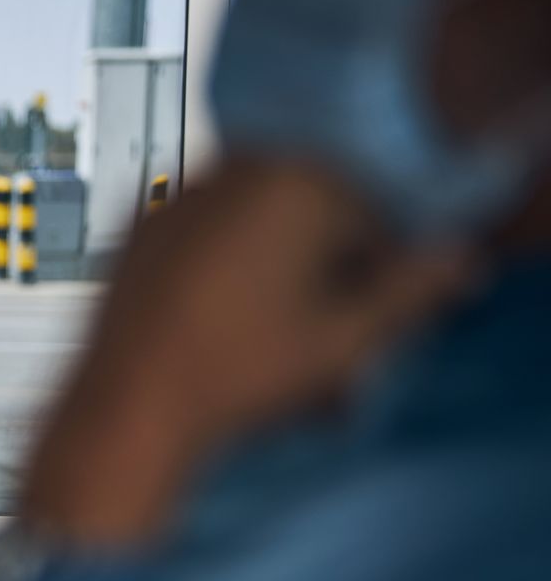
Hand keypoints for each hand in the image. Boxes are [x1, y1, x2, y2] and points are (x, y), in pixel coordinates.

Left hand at [21, 159, 478, 548]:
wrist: (125, 409)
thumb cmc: (232, 377)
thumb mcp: (343, 342)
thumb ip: (409, 292)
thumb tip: (456, 262)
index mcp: (297, 182)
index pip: (373, 211)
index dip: (380, 269)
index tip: (365, 315)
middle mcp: (234, 171)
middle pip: (312, 208)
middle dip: (325, 260)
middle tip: (316, 326)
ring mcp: (180, 196)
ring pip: (258, 219)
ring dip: (277, 261)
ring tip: (267, 328)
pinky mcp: (141, 227)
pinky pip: (205, 232)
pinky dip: (224, 263)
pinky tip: (218, 319)